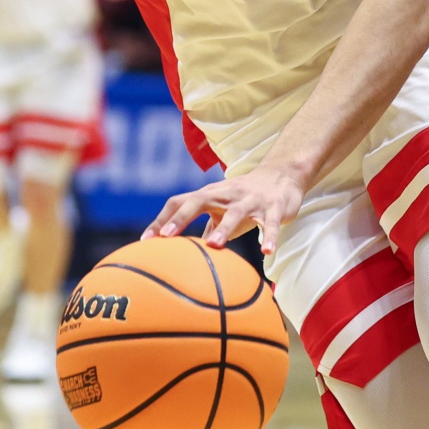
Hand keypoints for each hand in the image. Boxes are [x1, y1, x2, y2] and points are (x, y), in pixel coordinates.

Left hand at [144, 165, 304, 254]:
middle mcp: (227, 194)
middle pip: (200, 200)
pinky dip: (268, 236)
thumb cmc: (245, 198)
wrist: (283, 175)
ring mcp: (251, 200)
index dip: (162, 219)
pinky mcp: (274, 207)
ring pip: (236, 212)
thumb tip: (188, 253)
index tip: (145, 240)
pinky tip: (266, 252)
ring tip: (215, 246)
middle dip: (182, 217)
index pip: (180, 202)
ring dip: (225, 228)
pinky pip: (270, 223)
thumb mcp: (223, 210)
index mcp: (211, 195)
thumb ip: (208, 228)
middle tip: (166, 236)